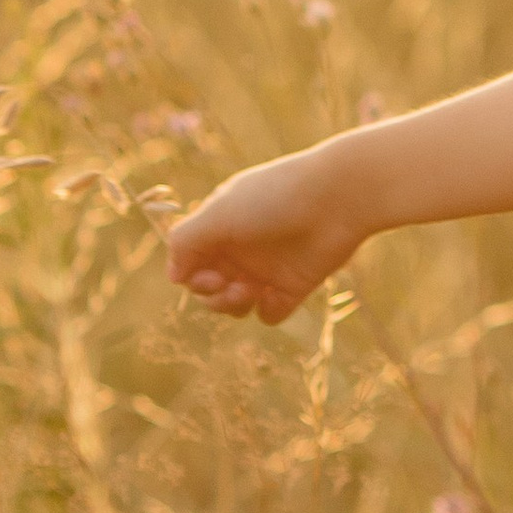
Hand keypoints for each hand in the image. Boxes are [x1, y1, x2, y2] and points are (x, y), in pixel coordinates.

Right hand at [167, 136, 366, 325]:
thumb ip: (186, 241)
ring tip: (252, 290)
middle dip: (212, 297)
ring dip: (234, 306)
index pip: (191, 264)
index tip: (208, 274)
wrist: (338, 198)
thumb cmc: (275, 198)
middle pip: (209, 290)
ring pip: (234, 306)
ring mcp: (267, 268)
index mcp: (221, 226)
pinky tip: (277, 295)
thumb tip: (173, 276)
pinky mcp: (294, 285)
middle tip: (231, 285)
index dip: (192, 277)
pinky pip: (269, 314)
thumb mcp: (219, 213)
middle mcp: (241, 248)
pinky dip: (269, 311)